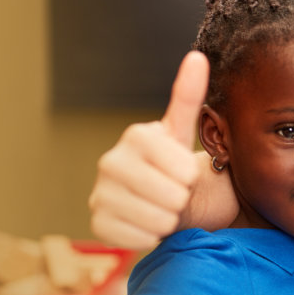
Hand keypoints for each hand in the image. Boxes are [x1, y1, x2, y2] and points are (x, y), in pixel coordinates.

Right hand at [89, 52, 208, 249]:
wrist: (162, 202)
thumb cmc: (176, 166)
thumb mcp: (185, 132)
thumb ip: (190, 96)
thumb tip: (197, 56)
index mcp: (136, 135)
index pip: (182, 168)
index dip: (191, 177)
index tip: (185, 173)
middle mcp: (110, 161)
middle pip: (171, 195)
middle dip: (182, 200)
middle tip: (175, 193)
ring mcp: (99, 193)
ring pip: (156, 219)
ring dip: (168, 219)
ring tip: (163, 208)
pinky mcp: (96, 223)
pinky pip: (137, 238)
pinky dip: (150, 236)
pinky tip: (147, 223)